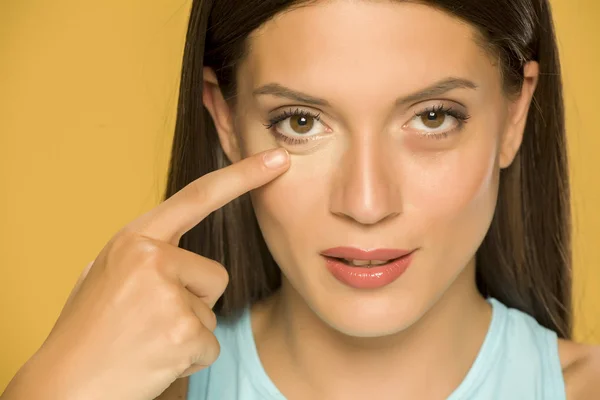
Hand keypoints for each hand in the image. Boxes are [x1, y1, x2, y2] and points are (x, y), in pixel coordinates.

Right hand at [2, 148, 289, 399]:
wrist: (63, 387)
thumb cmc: (88, 332)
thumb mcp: (107, 273)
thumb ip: (145, 254)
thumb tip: (174, 246)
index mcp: (134, 239)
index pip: (198, 196)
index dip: (243, 176)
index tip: (278, 160)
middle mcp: (152, 258)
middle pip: (215, 275)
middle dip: (194, 302)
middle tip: (148, 323)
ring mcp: (167, 294)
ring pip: (212, 312)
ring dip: (189, 331)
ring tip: (146, 341)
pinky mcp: (182, 332)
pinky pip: (210, 344)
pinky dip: (188, 357)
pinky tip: (154, 360)